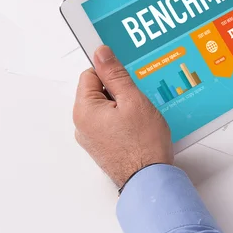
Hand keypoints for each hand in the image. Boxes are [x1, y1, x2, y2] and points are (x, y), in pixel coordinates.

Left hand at [73, 45, 172, 187]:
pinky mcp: (102, 146)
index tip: (126, 73)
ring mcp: (91, 137)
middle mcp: (82, 125)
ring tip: (141, 114)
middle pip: (97, 91)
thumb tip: (102, 53)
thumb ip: (115, 75)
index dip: (111, 71)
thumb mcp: (133, 100)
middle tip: (138, 97)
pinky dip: (123, 119)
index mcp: (85, 110)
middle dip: (119, 89)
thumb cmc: (144, 144)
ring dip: (122, 105)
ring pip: (105, 107)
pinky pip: (109, 123)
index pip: (90, 74)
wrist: (150, 179)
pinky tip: (139, 125)